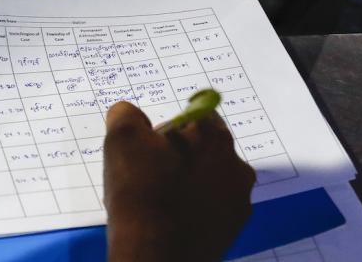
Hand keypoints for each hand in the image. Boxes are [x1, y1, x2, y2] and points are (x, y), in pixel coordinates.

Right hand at [103, 102, 255, 261]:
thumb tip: (129, 114)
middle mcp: (237, 166)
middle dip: (181, 156)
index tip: (150, 150)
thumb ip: (127, 115)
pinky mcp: (234, 230)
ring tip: (161, 201)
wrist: (154, 256)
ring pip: (211, 179)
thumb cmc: (141, 193)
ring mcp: (239, 201)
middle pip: (205, 148)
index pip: (195, 116)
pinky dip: (197, 209)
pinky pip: (214, 208)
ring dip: (190, 183)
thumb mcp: (122, 139)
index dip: (168, 130)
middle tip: (152, 175)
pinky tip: (173, 220)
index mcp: (215, 137)